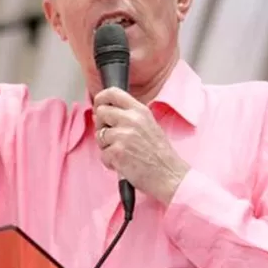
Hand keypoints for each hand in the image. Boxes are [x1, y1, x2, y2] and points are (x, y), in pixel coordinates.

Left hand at [93, 87, 188, 202]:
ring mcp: (123, 135)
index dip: (100, 98)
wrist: (169, 175)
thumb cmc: (159, 154)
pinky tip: (123, 164)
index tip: (98, 106)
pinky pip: (102, 154)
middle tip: (113, 138)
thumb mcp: (148, 125)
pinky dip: (109, 162)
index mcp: (140, 110)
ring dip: (106, 146)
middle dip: (102, 125)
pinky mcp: (117, 152)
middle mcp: (131, 119)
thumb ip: (127, 116)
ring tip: (123, 153)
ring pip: (99, 135)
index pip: (112, 93)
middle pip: (100, 112)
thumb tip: (101, 113)